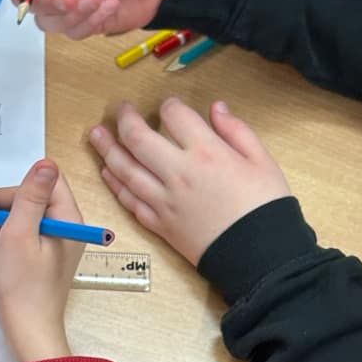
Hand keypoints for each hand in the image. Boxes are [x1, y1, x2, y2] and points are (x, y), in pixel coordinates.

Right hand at [0, 160, 81, 361]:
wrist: (27, 332)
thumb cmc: (23, 288)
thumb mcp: (20, 233)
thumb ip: (30, 196)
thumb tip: (45, 163)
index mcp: (69, 221)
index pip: (44, 184)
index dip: (13, 190)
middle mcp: (66, 231)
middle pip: (32, 201)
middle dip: (1, 209)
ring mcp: (55, 246)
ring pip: (23, 220)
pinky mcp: (43, 261)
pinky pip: (22, 240)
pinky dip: (2, 242)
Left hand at [88, 98, 289, 265]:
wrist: (259, 255)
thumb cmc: (265, 208)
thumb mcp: (262, 161)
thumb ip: (236, 130)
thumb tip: (216, 108)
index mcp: (206, 152)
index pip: (174, 116)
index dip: (169, 105)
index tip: (169, 106)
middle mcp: (178, 173)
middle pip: (138, 138)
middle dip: (125, 119)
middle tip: (121, 110)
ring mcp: (164, 200)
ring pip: (125, 169)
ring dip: (107, 149)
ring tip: (96, 134)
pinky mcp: (159, 224)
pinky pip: (130, 200)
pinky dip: (116, 184)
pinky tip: (108, 172)